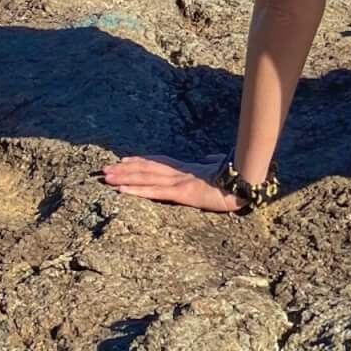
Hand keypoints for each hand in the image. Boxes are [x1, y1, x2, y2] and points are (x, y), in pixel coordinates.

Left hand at [101, 154, 240, 212]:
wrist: (246, 184)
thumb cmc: (237, 179)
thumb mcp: (222, 170)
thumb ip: (212, 163)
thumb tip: (211, 158)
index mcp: (189, 169)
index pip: (159, 162)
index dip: (140, 160)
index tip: (124, 159)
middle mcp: (180, 173)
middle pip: (147, 168)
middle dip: (125, 168)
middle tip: (105, 169)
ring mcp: (180, 182)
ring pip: (146, 177)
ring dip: (124, 177)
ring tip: (106, 177)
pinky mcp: (182, 193)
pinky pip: (154, 192)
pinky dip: (136, 190)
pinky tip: (122, 191)